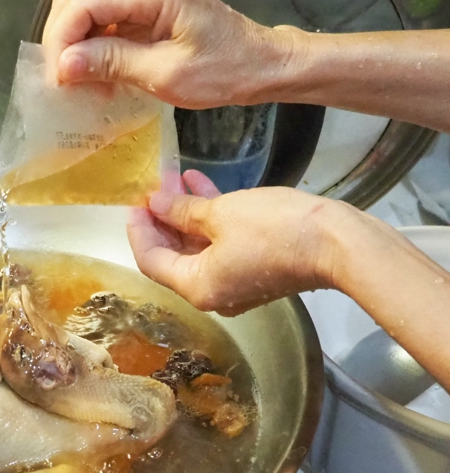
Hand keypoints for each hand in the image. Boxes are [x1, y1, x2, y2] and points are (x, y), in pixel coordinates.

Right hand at [41, 0, 297, 108]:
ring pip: (84, 3)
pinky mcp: (143, 5)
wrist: (255, 65)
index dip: (63, 38)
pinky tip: (94, 71)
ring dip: (74, 40)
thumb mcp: (166, 75)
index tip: (59, 76)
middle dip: (63, 37)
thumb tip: (66, 65)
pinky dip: (91, 42)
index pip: (86, 2)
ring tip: (78, 77)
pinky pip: (103, 15)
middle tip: (63, 78)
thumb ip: (113, 63)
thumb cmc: (223, 71)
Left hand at [127, 170, 347, 315]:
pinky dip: (209, 219)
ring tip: (175, 179)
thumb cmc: (276, 230)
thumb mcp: (222, 213)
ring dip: (185, 214)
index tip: (134, 202)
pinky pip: (220, 245)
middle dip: (162, 219)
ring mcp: (234, 283)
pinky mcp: (255, 268)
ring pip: (197, 248)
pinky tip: (200, 185)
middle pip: (172, 257)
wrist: (338, 244)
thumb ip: (182, 211)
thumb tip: (157, 205)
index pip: (150, 261)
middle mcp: (211, 293)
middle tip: (154, 186)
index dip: (139, 230)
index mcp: (196, 287)